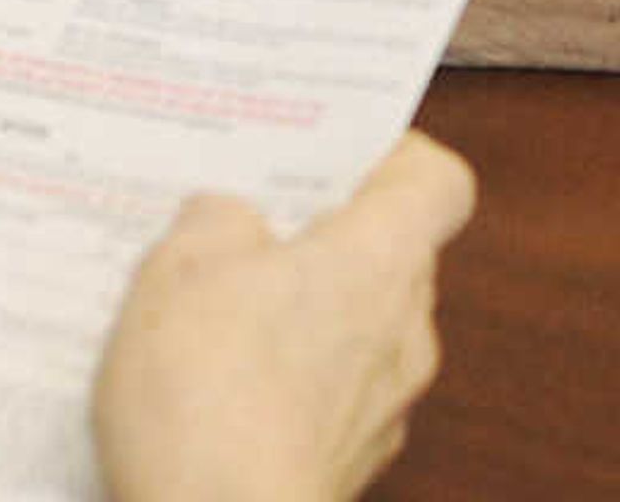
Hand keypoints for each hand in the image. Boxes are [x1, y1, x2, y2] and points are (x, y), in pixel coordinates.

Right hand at [92, 131, 473, 501]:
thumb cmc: (213, 397)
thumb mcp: (182, 267)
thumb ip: (215, 221)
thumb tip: (229, 218)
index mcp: (383, 258)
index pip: (437, 183)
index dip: (393, 158)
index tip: (338, 154)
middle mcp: (404, 331)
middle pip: (385, 258)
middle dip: (317, 241)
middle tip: (243, 230)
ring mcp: (383, 407)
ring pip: (351, 335)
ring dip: (293, 321)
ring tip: (205, 318)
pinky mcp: (345, 465)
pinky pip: (323, 402)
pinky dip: (279, 391)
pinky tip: (208, 394)